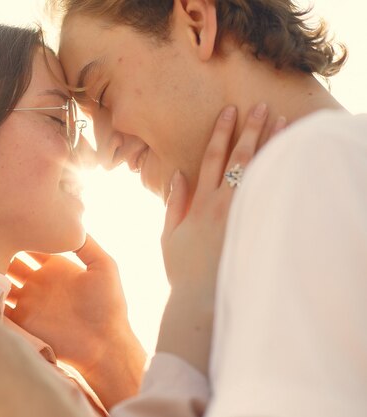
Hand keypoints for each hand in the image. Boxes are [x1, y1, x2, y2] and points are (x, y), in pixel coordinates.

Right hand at [5, 235, 145, 408]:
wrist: (103, 345)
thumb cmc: (108, 305)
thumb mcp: (104, 266)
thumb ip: (85, 244)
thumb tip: (66, 223)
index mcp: (55, 266)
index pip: (31, 245)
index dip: (19, 234)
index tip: (4, 220)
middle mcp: (38, 282)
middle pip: (11, 261)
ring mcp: (28, 302)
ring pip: (0, 282)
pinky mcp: (21, 322)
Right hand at [157, 104, 284, 374]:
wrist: (200, 297)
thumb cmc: (182, 268)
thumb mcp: (169, 235)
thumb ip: (174, 203)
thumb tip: (178, 174)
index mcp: (199, 203)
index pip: (211, 158)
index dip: (221, 132)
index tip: (229, 111)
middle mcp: (222, 204)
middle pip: (239, 159)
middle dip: (250, 130)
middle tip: (262, 106)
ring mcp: (240, 217)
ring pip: (259, 173)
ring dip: (270, 146)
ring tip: (282, 123)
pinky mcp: (253, 229)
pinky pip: (269, 196)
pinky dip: (279, 176)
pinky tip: (289, 161)